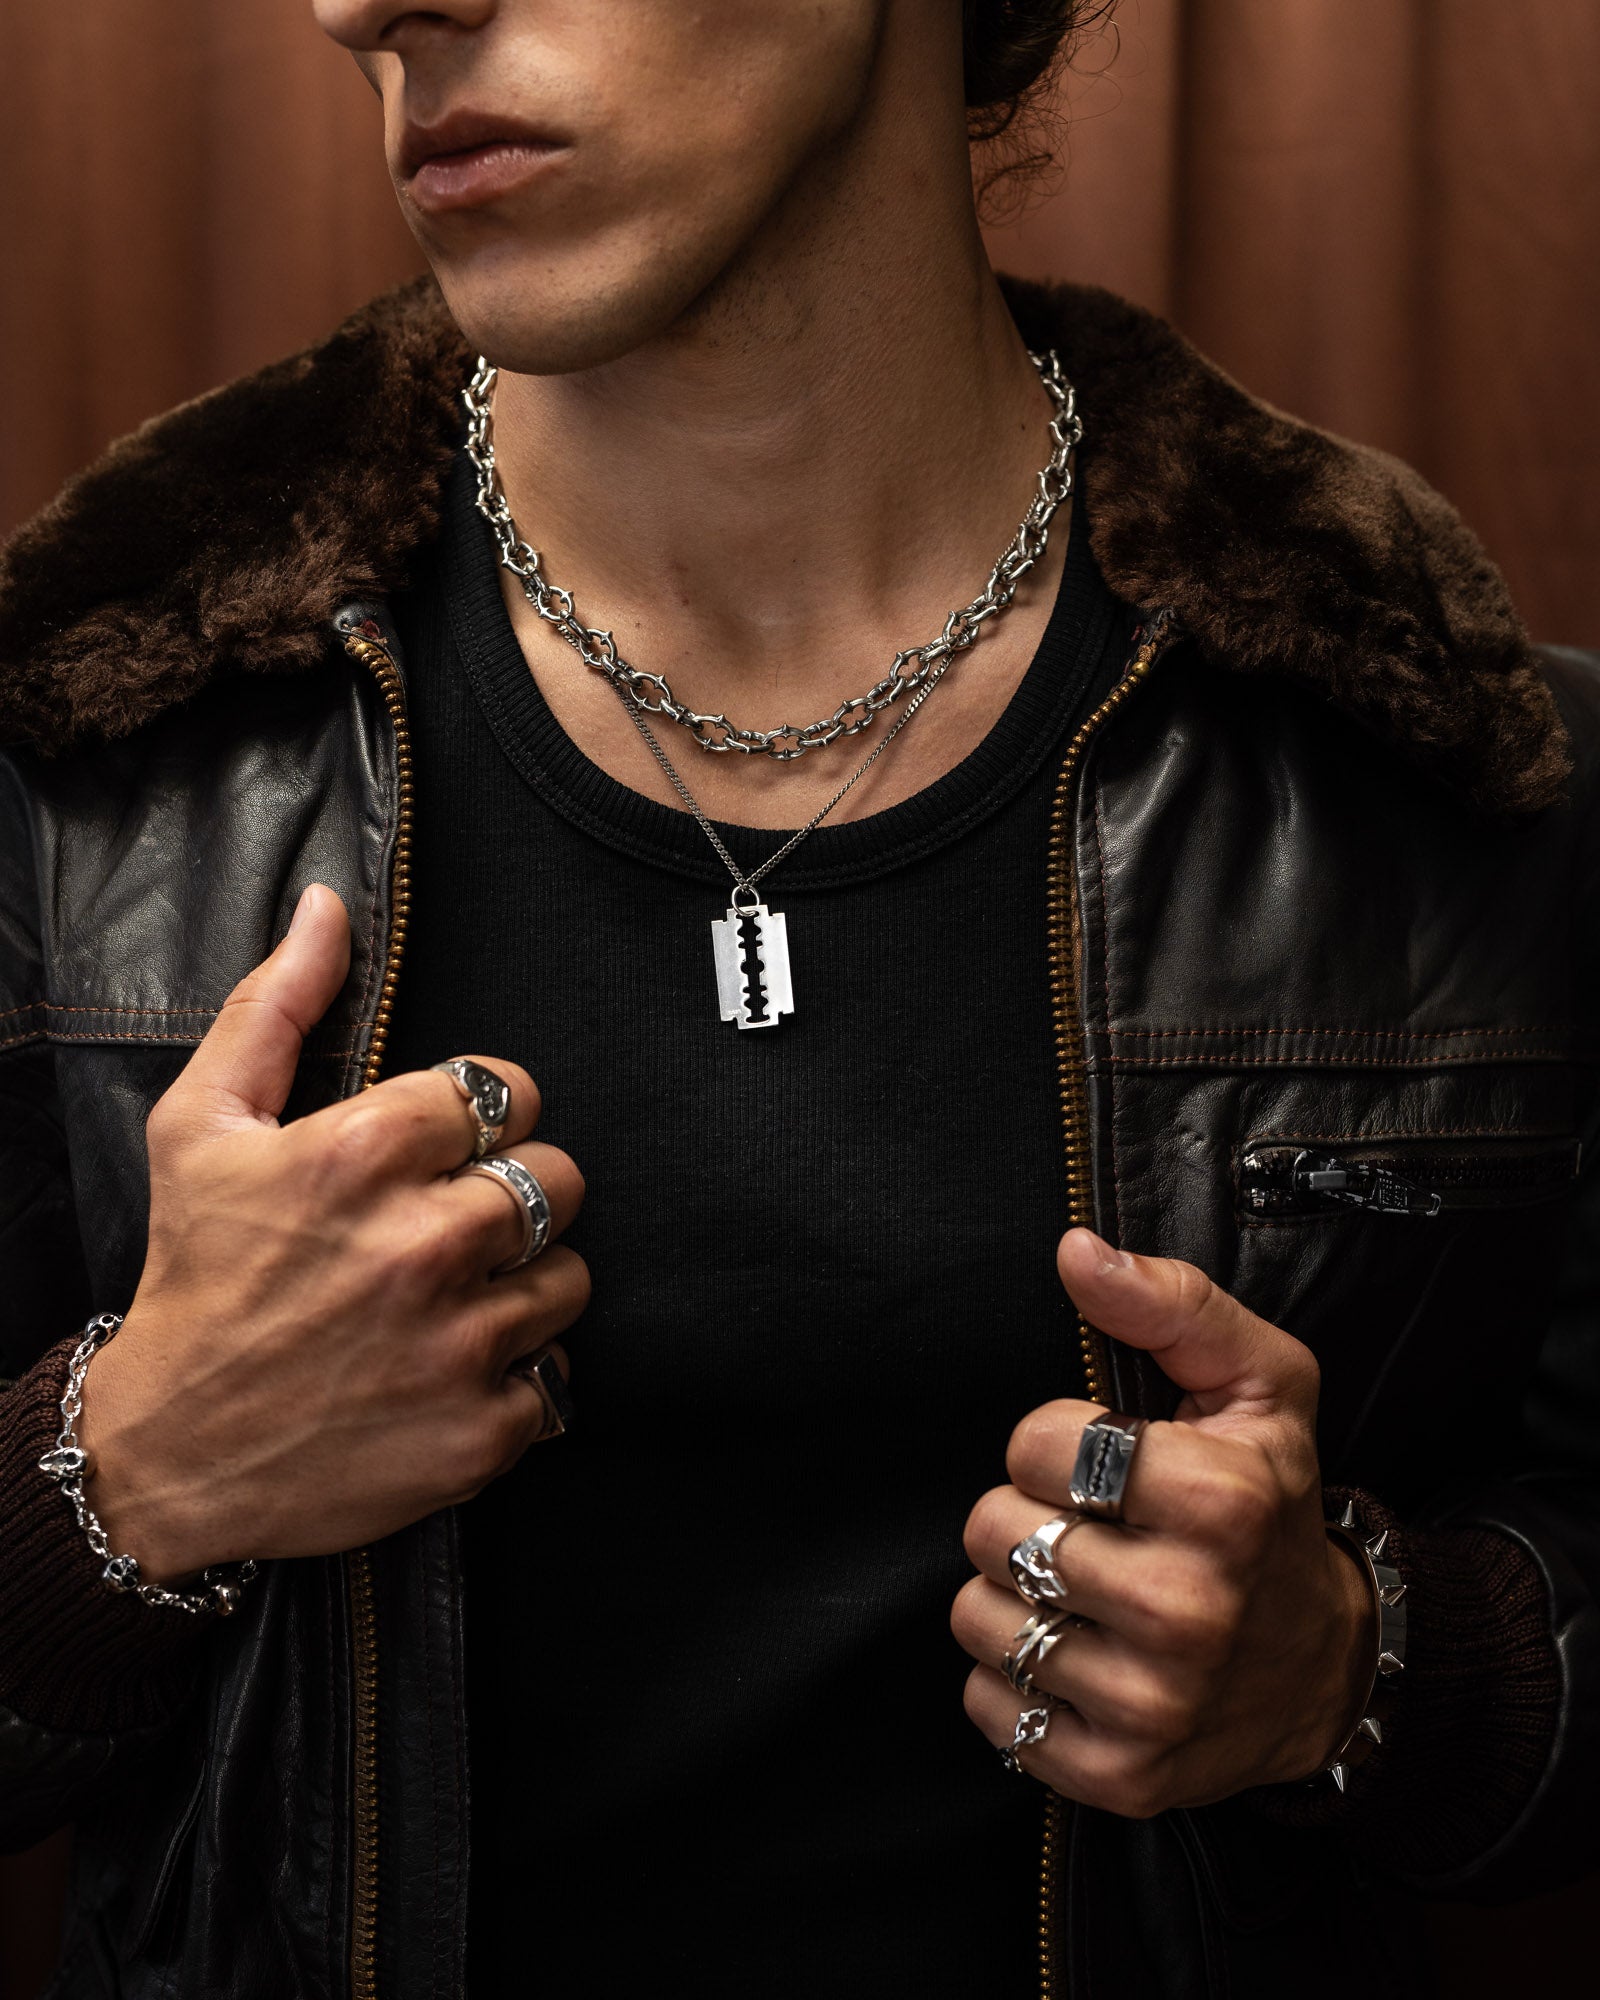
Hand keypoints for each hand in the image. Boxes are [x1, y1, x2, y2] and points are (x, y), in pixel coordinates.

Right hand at [77, 883, 588, 1582]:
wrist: (169, 1454)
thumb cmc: (193, 1276)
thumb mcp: (202, 1125)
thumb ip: (277, 1006)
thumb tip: (328, 906)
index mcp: (365, 1153)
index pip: (508, 1093)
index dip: (478, 1121)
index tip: (441, 1153)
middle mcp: (426, 1243)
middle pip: (560, 1177)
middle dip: (512, 1196)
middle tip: (449, 1229)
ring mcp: (462, 1343)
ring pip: (571, 1277)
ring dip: (522, 1288)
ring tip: (448, 1304)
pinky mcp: (484, 1430)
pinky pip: (557, 1377)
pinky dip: (512, 1379)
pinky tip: (446, 1374)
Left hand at [952, 1230, 1372, 1811]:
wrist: (1325, 1667)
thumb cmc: (1274, 1507)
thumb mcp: (1258, 1383)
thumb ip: (1169, 1304)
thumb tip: (1076, 1249)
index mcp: (1221, 1500)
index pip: (1036, 1443)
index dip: (1054, 1442)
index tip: (1104, 1464)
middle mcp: (1188, 1607)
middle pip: (994, 1529)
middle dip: (1025, 1515)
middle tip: (1089, 1529)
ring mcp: (1154, 1701)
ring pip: (978, 1616)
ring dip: (1010, 1596)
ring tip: (1078, 1591)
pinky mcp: (1121, 1774)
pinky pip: (989, 1705)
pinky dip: (1011, 1677)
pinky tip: (1076, 1654)